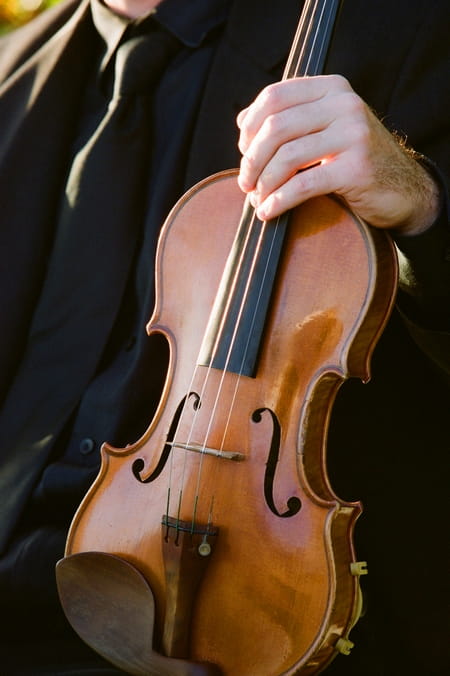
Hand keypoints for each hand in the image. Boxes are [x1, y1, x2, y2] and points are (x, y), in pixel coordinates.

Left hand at [237, 75, 439, 234]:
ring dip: (263, 183)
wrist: (403, 189)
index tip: (243, 152)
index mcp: (332, 89)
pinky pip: (302, 185)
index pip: (274, 96)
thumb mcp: (325, 130)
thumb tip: (242, 121)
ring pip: (286, 157)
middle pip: (276, 127)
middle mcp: (344, 105)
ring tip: (256, 199)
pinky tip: (268, 212)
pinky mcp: (355, 168)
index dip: (250, 126)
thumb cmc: (355, 161)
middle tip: (244, 183)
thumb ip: (290, 120)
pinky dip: (278, 201)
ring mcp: (353, 134)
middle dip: (252, 159)